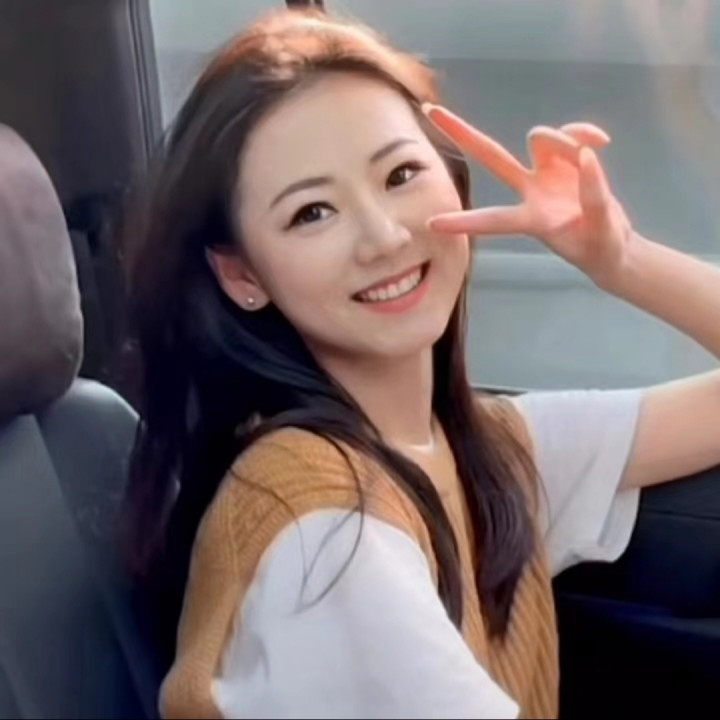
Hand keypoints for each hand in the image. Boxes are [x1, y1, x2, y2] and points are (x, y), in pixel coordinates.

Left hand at [423, 104, 634, 286]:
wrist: (613, 247)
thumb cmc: (600, 248)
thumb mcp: (602, 231)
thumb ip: (595, 196)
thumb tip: (587, 155)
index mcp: (531, 220)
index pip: (492, 220)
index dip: (464, 222)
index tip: (430, 223)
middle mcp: (531, 192)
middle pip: (492, 156)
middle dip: (462, 134)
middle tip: (429, 110)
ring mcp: (547, 174)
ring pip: (539, 139)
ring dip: (562, 140)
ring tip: (590, 152)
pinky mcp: (569, 162)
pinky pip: (572, 134)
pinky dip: (584, 132)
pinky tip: (604, 141)